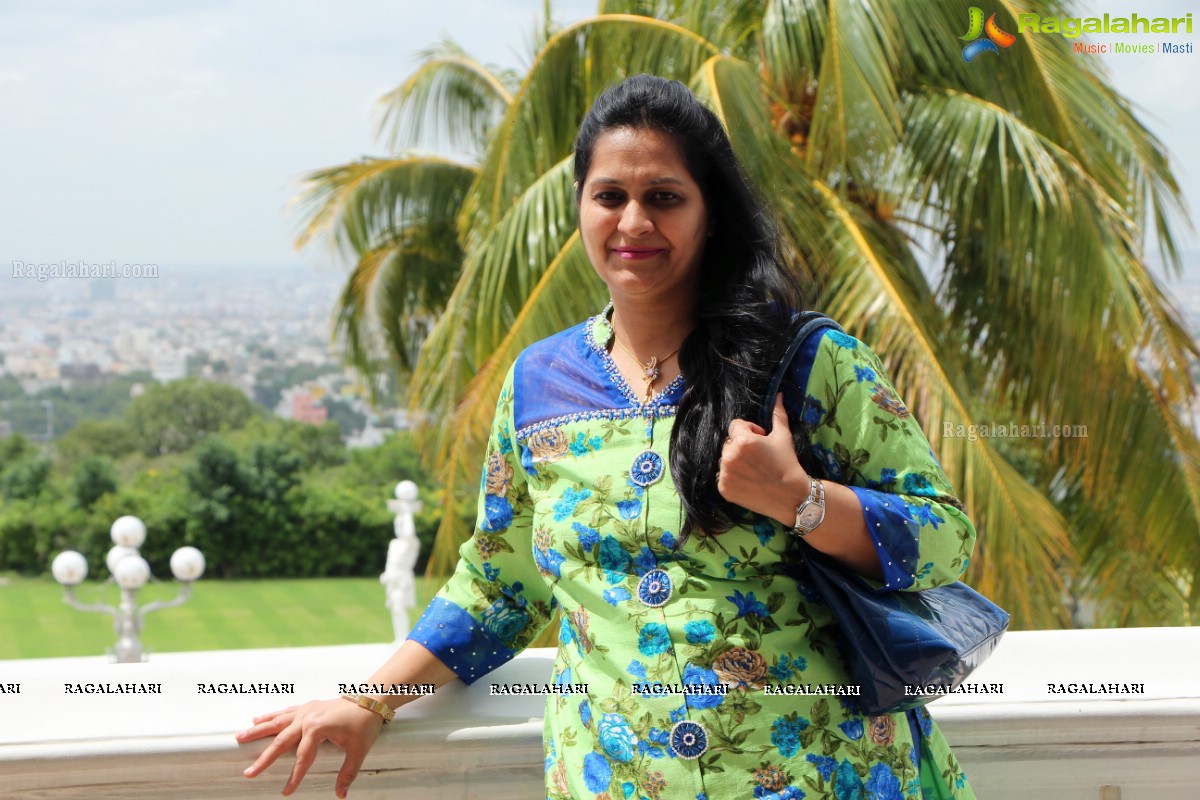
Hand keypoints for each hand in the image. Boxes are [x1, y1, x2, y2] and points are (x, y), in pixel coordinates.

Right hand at [236, 698, 384, 797]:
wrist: (371, 699)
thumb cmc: (364, 723)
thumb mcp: (358, 750)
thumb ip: (348, 772)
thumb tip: (341, 794)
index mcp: (317, 728)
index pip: (302, 758)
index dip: (294, 777)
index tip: (286, 792)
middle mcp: (307, 718)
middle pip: (280, 741)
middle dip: (264, 758)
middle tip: (248, 773)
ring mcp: (306, 710)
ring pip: (276, 722)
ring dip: (257, 730)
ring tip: (239, 737)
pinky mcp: (308, 707)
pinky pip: (284, 713)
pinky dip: (270, 716)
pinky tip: (257, 719)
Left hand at [717, 393, 810, 524]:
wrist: (791, 496)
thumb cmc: (788, 463)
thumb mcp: (783, 436)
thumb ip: (777, 414)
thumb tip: (778, 395)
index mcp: (742, 441)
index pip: (735, 426)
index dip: (749, 431)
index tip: (761, 440)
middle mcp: (729, 456)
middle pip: (728, 443)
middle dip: (741, 446)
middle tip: (758, 457)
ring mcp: (725, 474)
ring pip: (724, 460)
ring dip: (735, 461)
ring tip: (754, 470)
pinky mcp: (723, 489)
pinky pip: (722, 476)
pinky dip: (732, 477)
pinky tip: (748, 481)